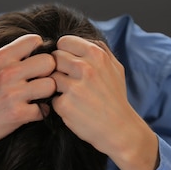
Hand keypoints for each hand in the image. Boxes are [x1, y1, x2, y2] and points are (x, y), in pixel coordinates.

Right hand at [0, 34, 56, 147]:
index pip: (33, 41)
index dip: (38, 50)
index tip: (35, 61)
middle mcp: (7, 73)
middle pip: (49, 62)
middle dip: (48, 71)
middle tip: (40, 79)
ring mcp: (13, 94)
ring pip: (50, 85)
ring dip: (47, 93)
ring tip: (38, 96)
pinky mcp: (18, 114)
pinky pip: (44, 109)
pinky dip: (41, 112)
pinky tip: (33, 111)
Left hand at [51, 36, 158, 169]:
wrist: (120, 130)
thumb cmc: (116, 98)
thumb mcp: (115, 68)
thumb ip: (99, 50)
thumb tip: (79, 39)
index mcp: (96, 55)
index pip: (64, 42)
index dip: (63, 52)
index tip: (67, 64)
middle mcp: (84, 68)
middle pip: (54, 58)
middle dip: (58, 69)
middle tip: (69, 82)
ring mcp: (73, 87)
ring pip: (50, 78)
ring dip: (57, 86)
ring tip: (71, 96)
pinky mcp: (64, 105)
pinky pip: (52, 98)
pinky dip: (59, 104)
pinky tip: (73, 109)